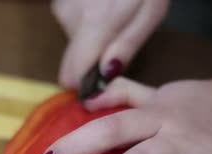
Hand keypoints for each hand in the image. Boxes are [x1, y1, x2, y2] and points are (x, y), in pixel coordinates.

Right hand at [51, 0, 168, 88]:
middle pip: (70, 62)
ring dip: (91, 41)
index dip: (86, 85)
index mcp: (94, 24)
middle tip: (115, 50)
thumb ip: (127, 46)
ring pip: (72, 43)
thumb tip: (105, 76)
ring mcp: (62, 6)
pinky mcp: (60, 0)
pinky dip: (86, 25)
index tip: (102, 86)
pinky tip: (102, 9)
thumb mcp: (151, 13)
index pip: (72, 74)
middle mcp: (70, 17)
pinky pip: (71, 26)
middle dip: (91, 63)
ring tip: (114, 20)